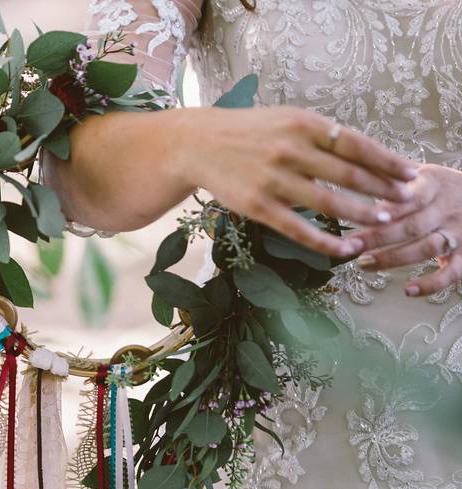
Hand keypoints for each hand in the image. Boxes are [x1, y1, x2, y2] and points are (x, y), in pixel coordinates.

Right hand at [177, 106, 418, 256]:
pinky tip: (346, 249)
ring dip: (363, 216)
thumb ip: (321, 135)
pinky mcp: (258, 207)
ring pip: (330, 204)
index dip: (388, 161)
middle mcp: (290, 151)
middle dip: (384, 191)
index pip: (357, 145)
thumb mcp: (286, 119)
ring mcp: (273, 181)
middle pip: (350, 175)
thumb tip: (364, 155)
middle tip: (405, 201)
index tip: (410, 173)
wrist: (197, 145)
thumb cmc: (247, 132)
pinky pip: (300, 229)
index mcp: (302, 125)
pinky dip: (327, 242)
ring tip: (384, 222)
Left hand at [349, 164, 461, 296]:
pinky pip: (452, 273)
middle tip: (350, 246)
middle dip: (378, 238)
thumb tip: (350, 162)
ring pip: (427, 248)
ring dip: (394, 258)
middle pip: (412, 226)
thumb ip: (389, 173)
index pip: (410, 197)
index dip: (388, 209)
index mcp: (434, 185)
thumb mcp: (420, 173)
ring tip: (364, 264)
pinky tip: (407, 290)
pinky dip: (431, 283)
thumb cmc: (440, 188)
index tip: (362, 216)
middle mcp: (447, 209)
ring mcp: (459, 233)